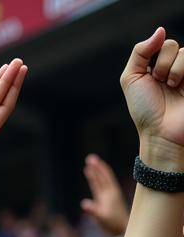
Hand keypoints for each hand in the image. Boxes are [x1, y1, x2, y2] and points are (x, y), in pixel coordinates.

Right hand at [80, 154, 129, 234]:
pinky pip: (102, 187)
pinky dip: (98, 182)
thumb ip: (93, 211)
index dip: (97, 169)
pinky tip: (95, 180)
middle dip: (97, 167)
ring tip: (90, 167)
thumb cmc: (112, 225)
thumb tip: (84, 203)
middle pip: (103, 177)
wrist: (121, 230)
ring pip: (102, 181)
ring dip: (97, 173)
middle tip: (90, 158)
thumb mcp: (101, 218)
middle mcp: (110, 193)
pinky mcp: (109, 201)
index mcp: (109, 194)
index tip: (91, 161)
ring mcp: (110, 196)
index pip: (102, 178)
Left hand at [122, 29, 183, 168]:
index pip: (161, 44)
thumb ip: (140, 52)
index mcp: (158, 66)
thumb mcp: (131, 79)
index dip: (153, 59)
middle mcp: (175, 68)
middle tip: (161, 84)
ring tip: (173, 87)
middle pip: (173, 45)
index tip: (150, 79)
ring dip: (175, 70)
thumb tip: (160, 30)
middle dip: (162, 65)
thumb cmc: (145, 110)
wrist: (161, 132)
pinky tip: (183, 87)